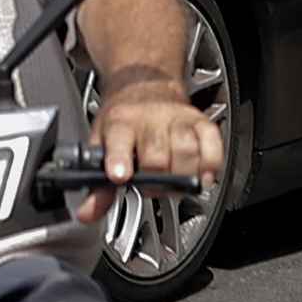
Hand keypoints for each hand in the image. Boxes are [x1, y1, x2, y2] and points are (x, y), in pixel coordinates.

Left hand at [89, 78, 221, 214]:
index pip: (118, 140)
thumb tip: (88, 213)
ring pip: (186, 150)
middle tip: (151, 186)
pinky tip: (203, 174)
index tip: (120, 176)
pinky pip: (212, 145)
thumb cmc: (123, 123)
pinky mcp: (200, 121)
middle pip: (156, 155)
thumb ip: (97, 186)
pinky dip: (211, 164)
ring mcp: (177, 118)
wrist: (144, 87)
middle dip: (155, 180)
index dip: (119, 160)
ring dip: (182, 174)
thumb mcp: (101, 146)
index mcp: (119, 123)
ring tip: (174, 181)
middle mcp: (149, 119)